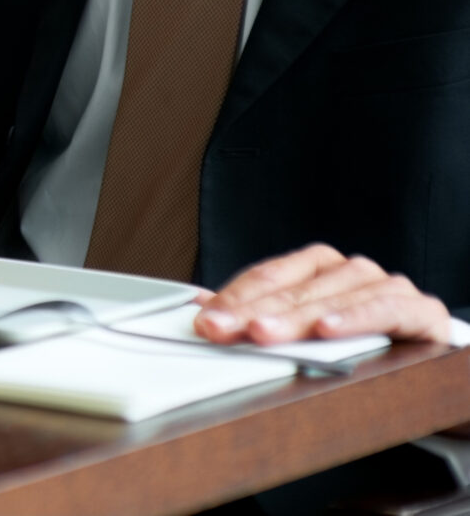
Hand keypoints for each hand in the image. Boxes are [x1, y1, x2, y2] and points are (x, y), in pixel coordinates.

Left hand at [194, 243, 451, 344]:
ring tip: (261, 332)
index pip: (267, 277)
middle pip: (291, 290)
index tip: (203, 319)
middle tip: (217, 328)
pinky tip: (327, 330)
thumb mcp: (307, 332)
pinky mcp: (419, 310)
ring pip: (331, 297)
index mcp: (318, 267)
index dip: (232, 297)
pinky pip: (383, 309)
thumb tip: (201, 308)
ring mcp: (385, 285)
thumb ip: (260, 317)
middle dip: (249, 311)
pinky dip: (354, 318)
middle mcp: (349, 270)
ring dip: (293, 317)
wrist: (431, 364)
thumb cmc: (363, 344)